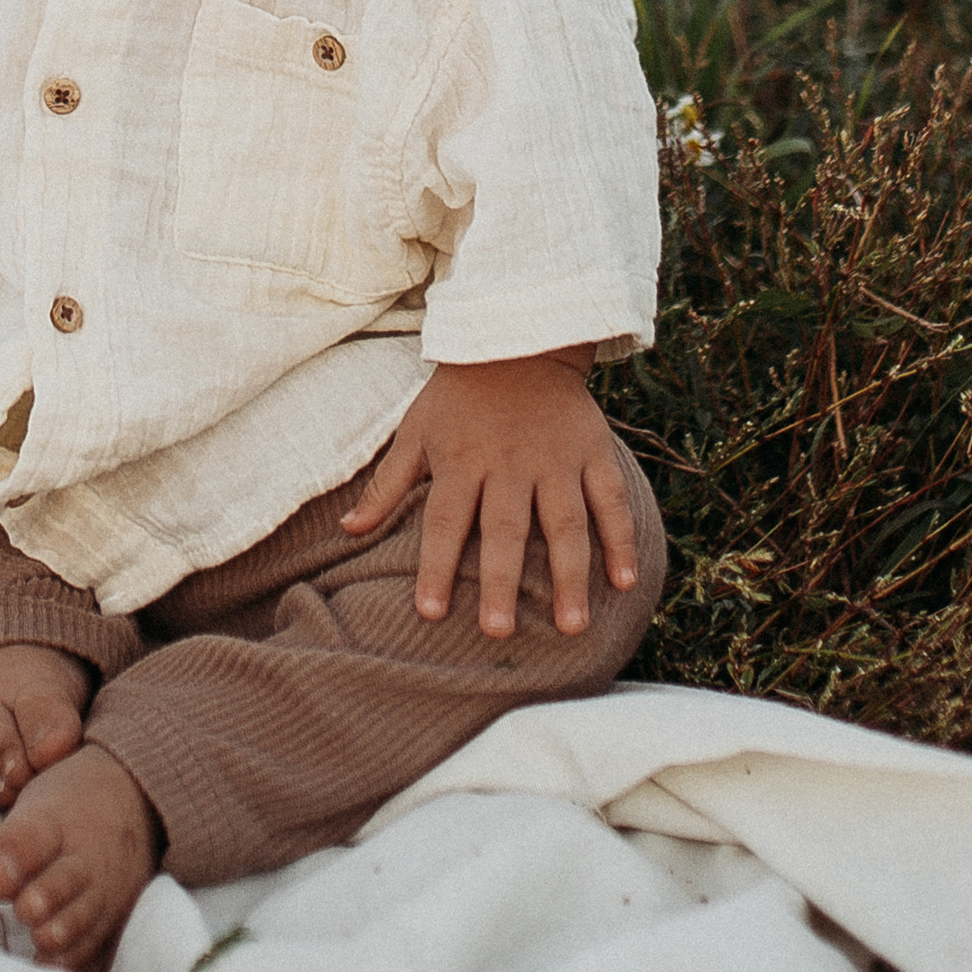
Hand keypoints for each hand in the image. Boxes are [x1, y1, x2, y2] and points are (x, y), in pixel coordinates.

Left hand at [340, 350, 639, 638]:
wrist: (519, 337)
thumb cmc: (459, 396)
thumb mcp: (415, 430)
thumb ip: (386, 485)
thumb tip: (347, 530)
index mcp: (462, 461)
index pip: (445, 523)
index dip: (437, 567)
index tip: (430, 613)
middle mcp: (509, 464)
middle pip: (505, 530)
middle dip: (501, 583)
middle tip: (498, 633)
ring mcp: (556, 459)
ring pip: (565, 524)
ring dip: (570, 577)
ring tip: (571, 626)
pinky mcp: (593, 451)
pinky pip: (609, 500)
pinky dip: (620, 539)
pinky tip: (624, 582)